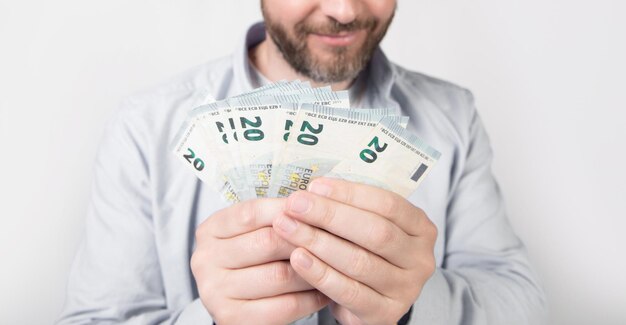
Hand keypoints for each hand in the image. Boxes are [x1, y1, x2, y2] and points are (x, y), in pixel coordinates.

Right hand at [191, 198, 329, 324]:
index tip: (319, 207)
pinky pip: (284, 306)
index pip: (252, 212)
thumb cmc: (254, 258)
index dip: (289, 209)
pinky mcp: (232, 319)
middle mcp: (204, 259)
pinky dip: (311, 298)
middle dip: (306, 238)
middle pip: (267, 242)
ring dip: (314, 270)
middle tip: (335, 236)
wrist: (239, 303)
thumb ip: (275, 217)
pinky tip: (325, 291)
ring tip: (336, 263)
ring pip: (280, 275)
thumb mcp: (253, 231)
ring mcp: (214, 291)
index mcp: (210, 230)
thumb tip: (314, 201)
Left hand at [272, 178, 437, 324]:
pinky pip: (349, 291)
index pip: (388, 204)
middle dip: (330, 215)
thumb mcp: (367, 228)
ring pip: (360, 261)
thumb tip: (312, 190)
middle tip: (295, 205)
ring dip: (319, 242)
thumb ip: (350, 209)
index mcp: (421, 228)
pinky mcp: (385, 313)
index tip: (315, 186)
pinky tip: (298, 258)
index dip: (350, 194)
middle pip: (375, 231)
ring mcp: (406, 289)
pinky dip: (320, 274)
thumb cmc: (364, 253)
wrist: (368, 302)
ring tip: (287, 228)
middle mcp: (420, 259)